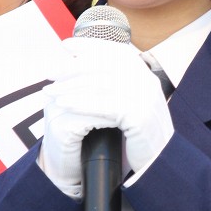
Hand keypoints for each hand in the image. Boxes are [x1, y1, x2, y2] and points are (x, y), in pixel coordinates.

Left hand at [42, 38, 173, 180]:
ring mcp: (146, 97)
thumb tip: (86, 72)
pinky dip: (81, 102)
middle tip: (49, 73)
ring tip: (50, 91)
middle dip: (73, 67)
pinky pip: (104, 105)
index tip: (66, 46)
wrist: (160, 165)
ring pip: (101, 84)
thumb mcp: (130, 107)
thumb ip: (116, 89)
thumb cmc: (140, 138)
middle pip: (105, 65)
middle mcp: (148, 82)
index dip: (89, 46)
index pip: (115, 51)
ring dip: (71, 86)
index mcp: (145, 76)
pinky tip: (63, 104)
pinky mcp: (141, 115)